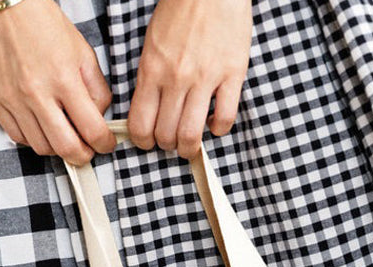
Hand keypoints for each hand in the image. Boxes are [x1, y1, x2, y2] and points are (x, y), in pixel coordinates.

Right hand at [0, 0, 116, 163]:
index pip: (91, 129)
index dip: (104, 143)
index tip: (106, 144)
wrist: (4, 6)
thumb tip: (100, 119)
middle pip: (65, 148)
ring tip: (63, 134)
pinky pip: (18, 136)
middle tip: (87, 151)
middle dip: (82, 156)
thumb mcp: (82, 52)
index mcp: (64, 78)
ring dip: (57, 147)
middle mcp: (37, 93)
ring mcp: (13, 100)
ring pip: (41, 147)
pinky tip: (41, 125)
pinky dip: (33, 138)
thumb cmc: (45, 26)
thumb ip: (97, 89)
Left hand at [127, 0, 251, 158]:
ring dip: (189, 147)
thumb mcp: (152, 44)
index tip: (148, 142)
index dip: (142, 141)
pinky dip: (218, 130)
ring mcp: (206, 78)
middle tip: (171, 142)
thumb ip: (149, 78)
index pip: (140, 123)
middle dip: (167, 146)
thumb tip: (147, 110)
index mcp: (152, 70)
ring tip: (191, 143)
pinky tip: (214, 124)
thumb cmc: (180, 11)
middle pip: (166, 135)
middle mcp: (176, 78)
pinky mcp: (232, 74)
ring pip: (192, 134)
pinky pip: (225, 118)